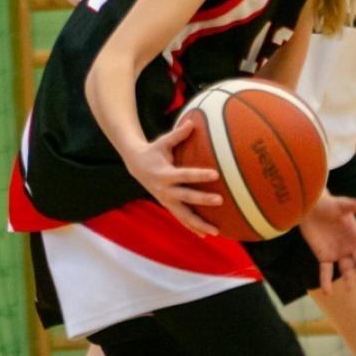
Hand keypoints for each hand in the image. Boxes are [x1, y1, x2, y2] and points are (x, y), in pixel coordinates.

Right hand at [122, 117, 222, 234]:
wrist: (135, 165)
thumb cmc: (153, 150)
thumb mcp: (163, 141)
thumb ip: (178, 134)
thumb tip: (193, 121)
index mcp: (165, 174)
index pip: (185, 175)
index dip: (200, 174)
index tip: (216, 173)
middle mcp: (165, 190)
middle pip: (186, 197)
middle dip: (203, 200)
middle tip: (220, 200)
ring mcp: (166, 200)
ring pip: (184, 216)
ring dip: (199, 224)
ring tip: (217, 231)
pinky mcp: (168, 205)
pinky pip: (182, 219)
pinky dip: (193, 227)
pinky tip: (206, 234)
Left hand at [299, 193, 355, 292]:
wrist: (310, 209)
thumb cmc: (327, 204)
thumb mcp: (338, 204)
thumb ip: (350, 205)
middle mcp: (351, 245)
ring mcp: (339, 252)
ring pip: (346, 268)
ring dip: (348, 278)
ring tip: (349, 288)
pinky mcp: (325, 257)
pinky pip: (326, 271)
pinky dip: (326, 281)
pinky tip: (327, 291)